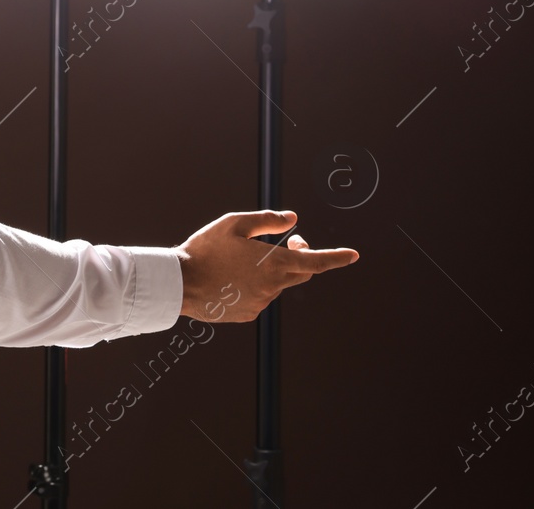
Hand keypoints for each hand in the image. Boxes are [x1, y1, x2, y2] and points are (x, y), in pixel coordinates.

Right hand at [176, 210, 357, 321]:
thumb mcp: (233, 224)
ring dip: (270, 272)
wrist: (180, 283)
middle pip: (301, 273)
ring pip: (277, 284)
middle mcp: (273, 286)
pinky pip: (260, 297)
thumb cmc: (205, 249)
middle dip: (301, 257)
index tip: (353, 255)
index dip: (337, 257)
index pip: (316, 261)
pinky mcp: (249, 314)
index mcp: (273, 263)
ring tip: (238, 261)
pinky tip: (230, 278)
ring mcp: (262, 303)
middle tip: (288, 242)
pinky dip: (254, 286)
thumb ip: (267, 220)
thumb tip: (292, 219)